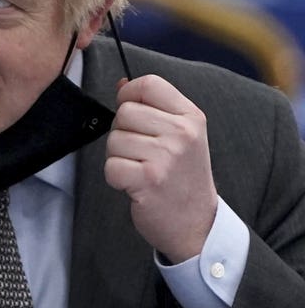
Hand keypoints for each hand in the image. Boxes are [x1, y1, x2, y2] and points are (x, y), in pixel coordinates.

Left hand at [105, 75, 217, 262]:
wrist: (196, 224)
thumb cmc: (183, 178)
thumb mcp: (181, 136)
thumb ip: (153, 108)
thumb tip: (121, 85)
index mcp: (191, 117)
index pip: (149, 84)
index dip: (129, 95)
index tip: (131, 113)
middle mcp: (181, 133)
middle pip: (125, 112)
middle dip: (123, 133)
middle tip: (141, 154)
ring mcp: (166, 156)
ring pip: (114, 140)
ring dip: (119, 158)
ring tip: (141, 170)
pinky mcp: (148, 180)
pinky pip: (111, 166)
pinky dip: (116, 178)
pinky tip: (135, 185)